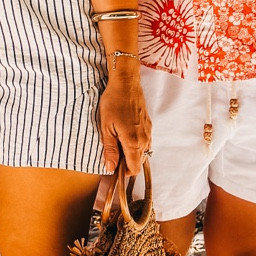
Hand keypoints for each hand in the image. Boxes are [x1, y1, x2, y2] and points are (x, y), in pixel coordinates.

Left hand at [98, 60, 150, 174]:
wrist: (126, 83)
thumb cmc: (114, 102)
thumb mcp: (106, 127)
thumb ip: (110, 149)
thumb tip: (111, 168)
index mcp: (134, 142)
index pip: (134, 169)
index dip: (123, 172)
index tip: (113, 167)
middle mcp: (145, 139)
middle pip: (138, 161)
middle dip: (126, 162)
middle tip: (112, 152)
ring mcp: (148, 132)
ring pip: (142, 152)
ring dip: (131, 152)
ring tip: (117, 140)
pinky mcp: (148, 125)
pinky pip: (144, 141)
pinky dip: (135, 143)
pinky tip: (124, 133)